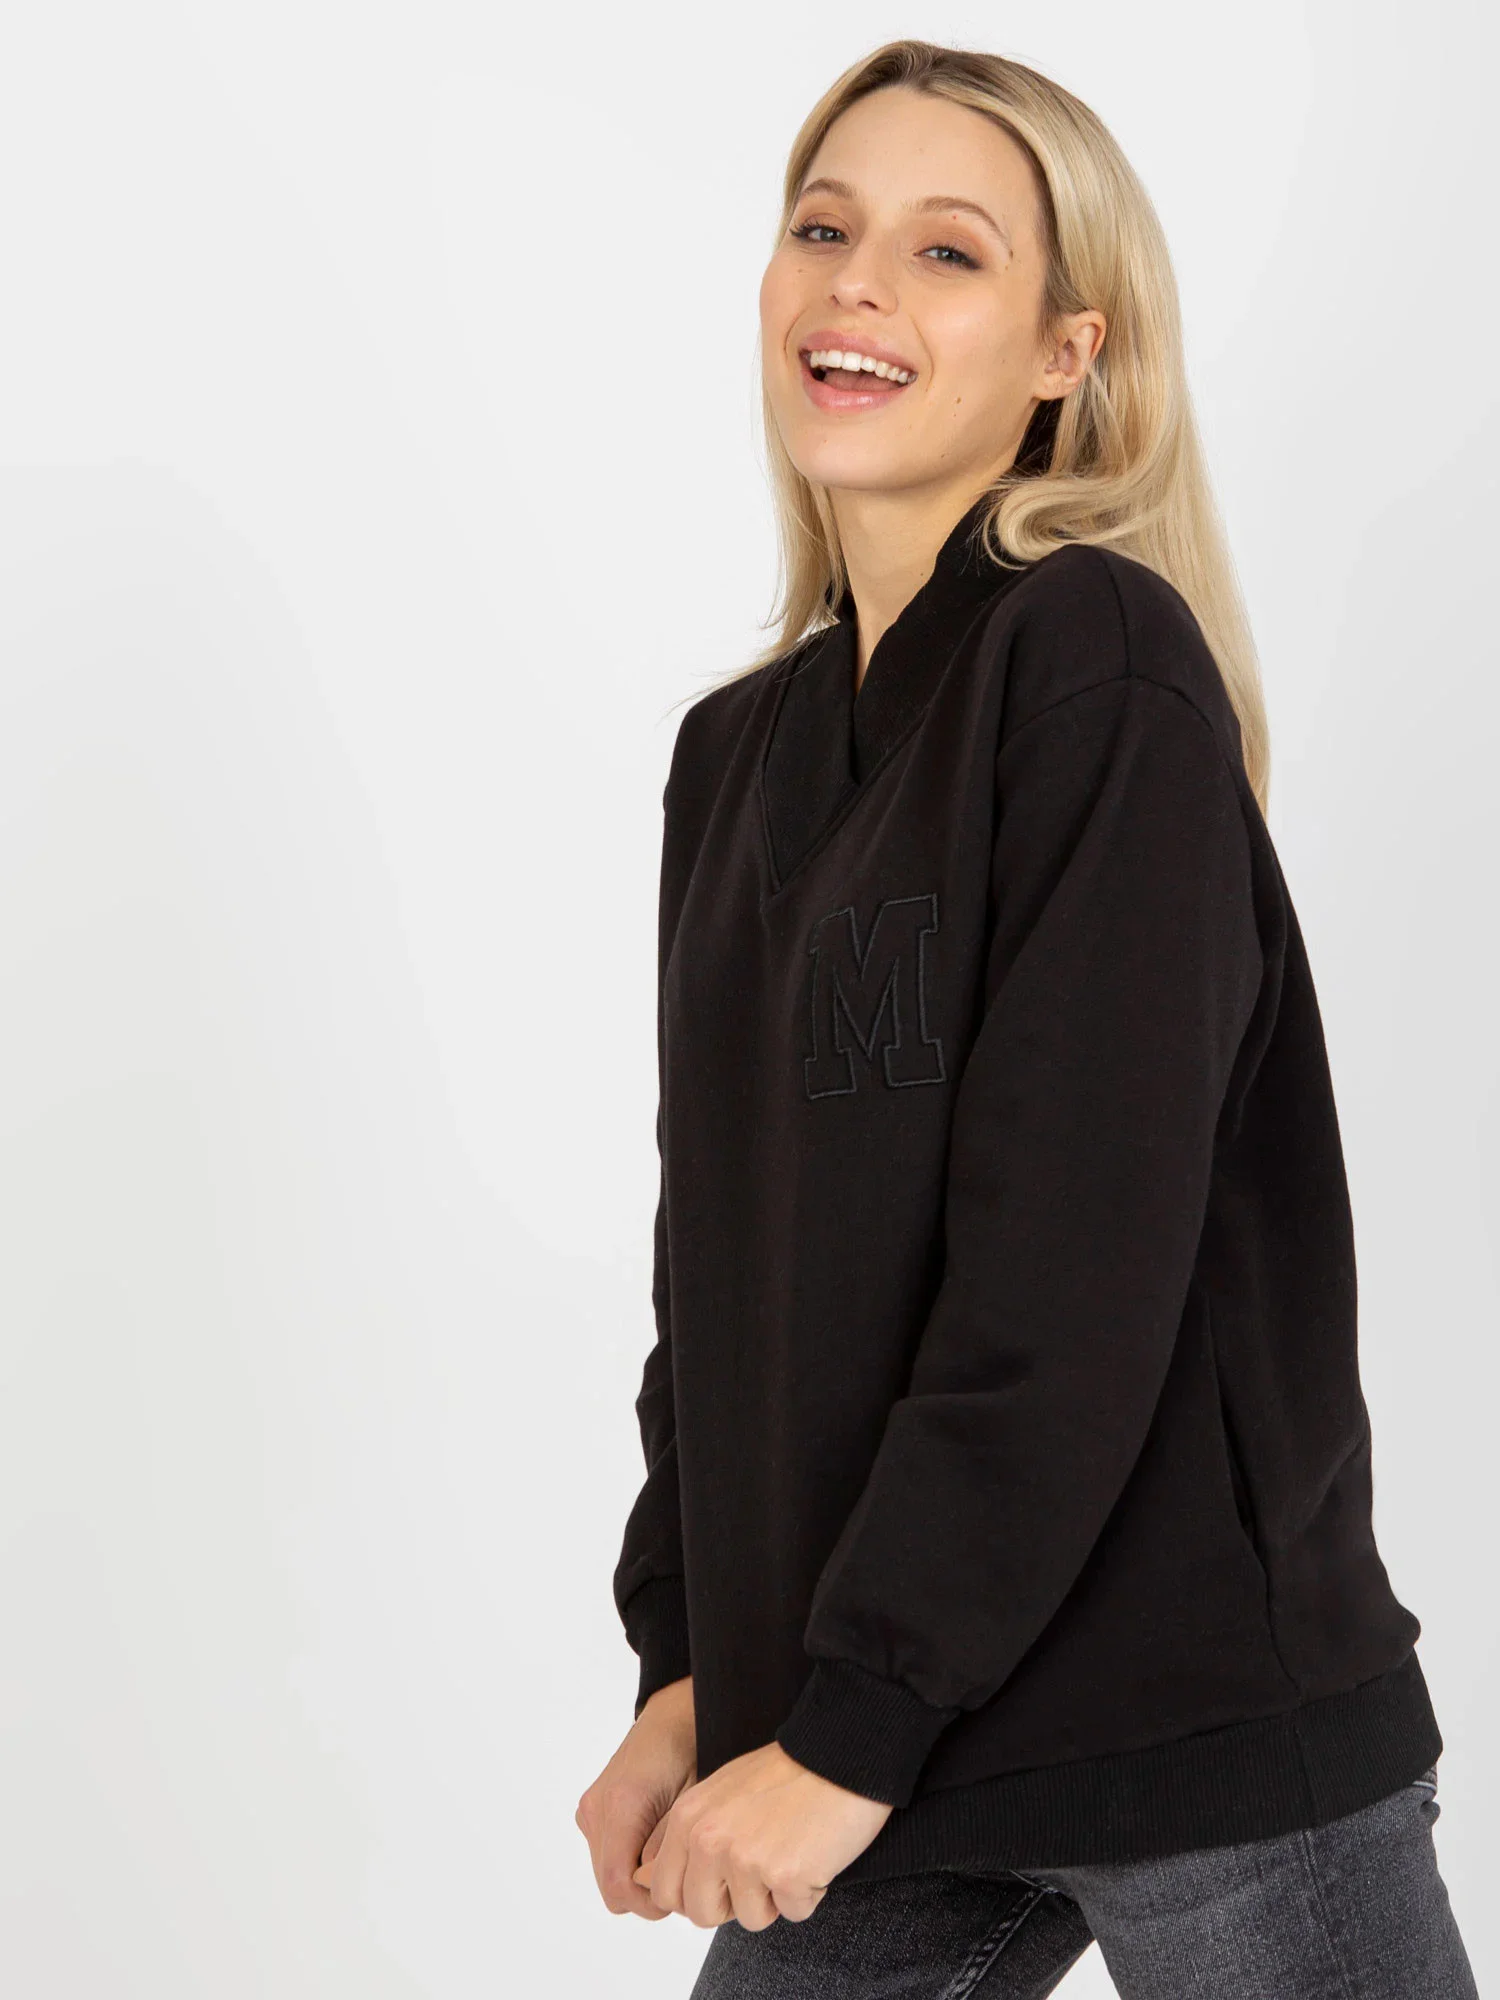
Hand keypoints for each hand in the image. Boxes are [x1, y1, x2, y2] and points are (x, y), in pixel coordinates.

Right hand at [576, 1677, 696, 1919]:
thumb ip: (669, 1848)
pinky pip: (604, 1855)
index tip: (679, 1891)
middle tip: (679, 1871)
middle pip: (610, 1886)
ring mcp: (589, 1810)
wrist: (674, 1718)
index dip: (648, 1902)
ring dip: (634, 1875)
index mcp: (622, 1805)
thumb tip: (655, 1888)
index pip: (618, 1885)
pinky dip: (626, 1859)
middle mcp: (596, 1808)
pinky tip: (652, 1837)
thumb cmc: (692, 1752)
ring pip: (606, 1874)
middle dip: (643, 1892)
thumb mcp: (692, 1804)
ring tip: (667, 1850)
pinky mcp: (589, 1810)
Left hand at [632, 1740, 892, 1929]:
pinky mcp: (784, 1875)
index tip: (725, 1876)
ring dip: (776, 1896)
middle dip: (734, 1903)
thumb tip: (644, 1880)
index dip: (698, 1893)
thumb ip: (687, 1835)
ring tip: (792, 1849)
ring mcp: (744, 1858)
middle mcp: (708, 1840)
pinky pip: (794, 1912)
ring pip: (751, 1918)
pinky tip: (816, 1851)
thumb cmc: (786, 1775)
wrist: (839, 1757)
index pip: (663, 1891)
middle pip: (702, 1914)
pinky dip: (810, 1891)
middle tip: (763, 1866)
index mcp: (687, 1819)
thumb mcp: (720, 1794)